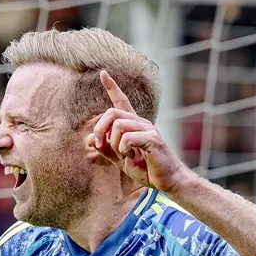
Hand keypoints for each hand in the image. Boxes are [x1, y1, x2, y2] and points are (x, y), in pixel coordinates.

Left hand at [87, 70, 191, 194]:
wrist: (166, 181)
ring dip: (113, 143)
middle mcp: (141, 122)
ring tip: (123, 154)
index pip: (121, 101)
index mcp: (133, 124)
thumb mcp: (119, 160)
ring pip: (118, 125)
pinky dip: (123, 149)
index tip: (103, 73)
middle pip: (111, 112)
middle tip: (100, 145)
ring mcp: (148, 129)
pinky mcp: (153, 139)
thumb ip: (105, 149)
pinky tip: (131, 156)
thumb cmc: (145, 169)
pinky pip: (128, 137)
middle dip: (99, 129)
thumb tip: (89, 139)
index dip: (111, 87)